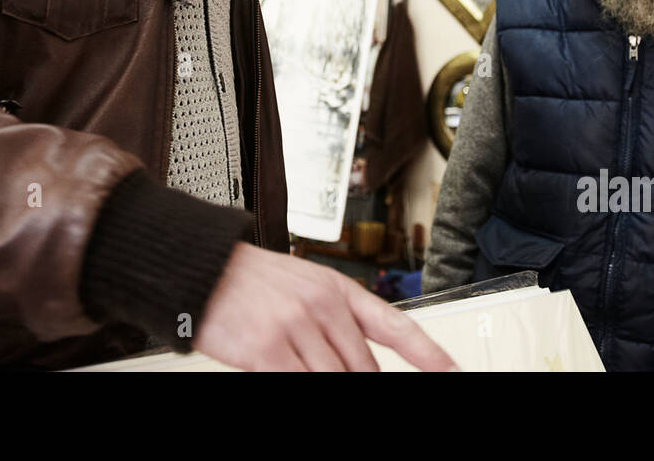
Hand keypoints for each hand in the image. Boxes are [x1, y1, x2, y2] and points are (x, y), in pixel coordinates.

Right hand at [194, 243, 458, 370]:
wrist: (202, 268)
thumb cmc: (250, 280)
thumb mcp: (304, 287)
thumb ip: (336, 321)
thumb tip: (359, 364)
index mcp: (338, 288)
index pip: (396, 326)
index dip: (429, 354)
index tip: (451, 370)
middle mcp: (323, 306)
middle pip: (363, 369)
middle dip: (358, 382)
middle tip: (342, 375)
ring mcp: (296, 328)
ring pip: (334, 381)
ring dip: (327, 381)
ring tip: (305, 366)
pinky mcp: (268, 350)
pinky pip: (299, 384)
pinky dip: (300, 385)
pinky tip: (291, 375)